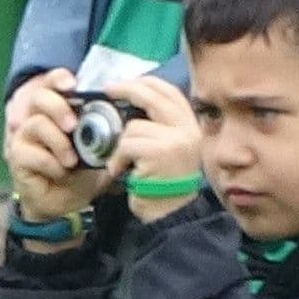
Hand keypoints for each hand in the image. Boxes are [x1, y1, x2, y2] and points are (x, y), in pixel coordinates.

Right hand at [2, 70, 108, 226]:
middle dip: (58, 107)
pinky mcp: (17, 156)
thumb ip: (106, 134)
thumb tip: (125, 121)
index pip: (52, 84)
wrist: (66, 203)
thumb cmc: (81, 172)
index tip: (72, 84)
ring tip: (72, 161)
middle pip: (39, 98)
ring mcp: (25, 136)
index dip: (59, 79)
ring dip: (58, 141)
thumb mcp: (99, 151)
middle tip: (73, 125)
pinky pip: (30, 152)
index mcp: (57, 110)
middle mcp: (36, 118)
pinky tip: (60, 172)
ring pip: (36, 124)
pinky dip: (50, 163)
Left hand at [108, 74, 204, 219]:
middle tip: (107, 89)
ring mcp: (176, 140)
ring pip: (133, 125)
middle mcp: (188, 130)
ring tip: (119, 161)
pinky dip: (117, 158)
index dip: (146, 83)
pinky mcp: (160, 152)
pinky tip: (119, 171)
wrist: (170, 215)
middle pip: (153, 96)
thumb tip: (130, 100)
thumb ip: (159, 125)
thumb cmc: (162, 184)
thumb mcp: (168, 149)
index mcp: (191, 126)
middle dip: (126, 89)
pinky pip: (127, 144)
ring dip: (119, 144)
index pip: (170, 92)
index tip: (125, 83)